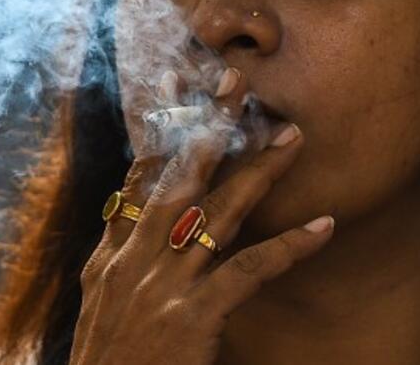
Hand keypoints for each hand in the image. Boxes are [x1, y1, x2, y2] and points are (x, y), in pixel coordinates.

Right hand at [70, 68, 334, 364]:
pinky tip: (322, 226)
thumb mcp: (96, 305)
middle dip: (208, 127)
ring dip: (259, 171)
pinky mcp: (194, 316)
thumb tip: (123, 219)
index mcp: (110, 258)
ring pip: (219, 213)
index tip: (182, 91)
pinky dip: (289, 246)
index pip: (138, 181)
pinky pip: (251, 270)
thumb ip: (112, 258)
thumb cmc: (107, 364)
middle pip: (178, 179)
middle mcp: (134, 261)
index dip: (162, 133)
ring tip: (292, 137)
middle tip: (237, 82)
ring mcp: (163, 286)